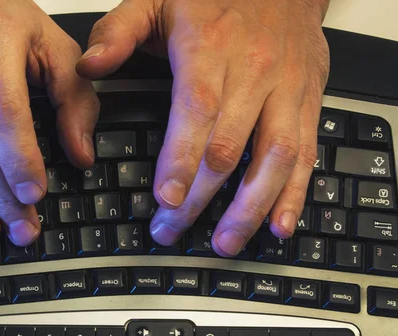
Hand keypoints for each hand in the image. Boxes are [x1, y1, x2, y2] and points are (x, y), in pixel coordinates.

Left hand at [77, 0, 329, 256]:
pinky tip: (280, 225)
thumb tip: (88, 65)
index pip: (197, 111)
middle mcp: (254, 73)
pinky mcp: (308, 102)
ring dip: (250, 207)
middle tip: (172, 231)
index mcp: (210, 48)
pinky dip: (295, 193)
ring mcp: (287, 90)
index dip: (182, 159)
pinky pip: (307, 153)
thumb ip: (119, 32)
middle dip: (201, 198)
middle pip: (229, 147)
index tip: (167, 199)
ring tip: (225, 242)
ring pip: (275, 158)